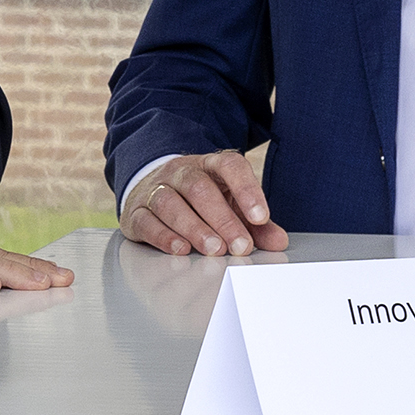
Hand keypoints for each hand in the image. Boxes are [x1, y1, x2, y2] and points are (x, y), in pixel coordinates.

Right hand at [121, 150, 288, 257]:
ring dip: (194, 228)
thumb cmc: (200, 201)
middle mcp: (181, 172)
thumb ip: (254, 224)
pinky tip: (181, 249)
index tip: (261, 218)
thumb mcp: (230, 205)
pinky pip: (147, 220)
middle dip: (223, 220)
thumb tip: (279, 241)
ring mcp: (156, 188)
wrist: (152, 188)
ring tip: (214, 249)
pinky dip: (163, 236)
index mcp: (210, 165)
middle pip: (200, 188)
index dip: (247, 190)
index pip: (230, 167)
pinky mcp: (136, 211)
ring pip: (170, 202)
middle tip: (240, 246)